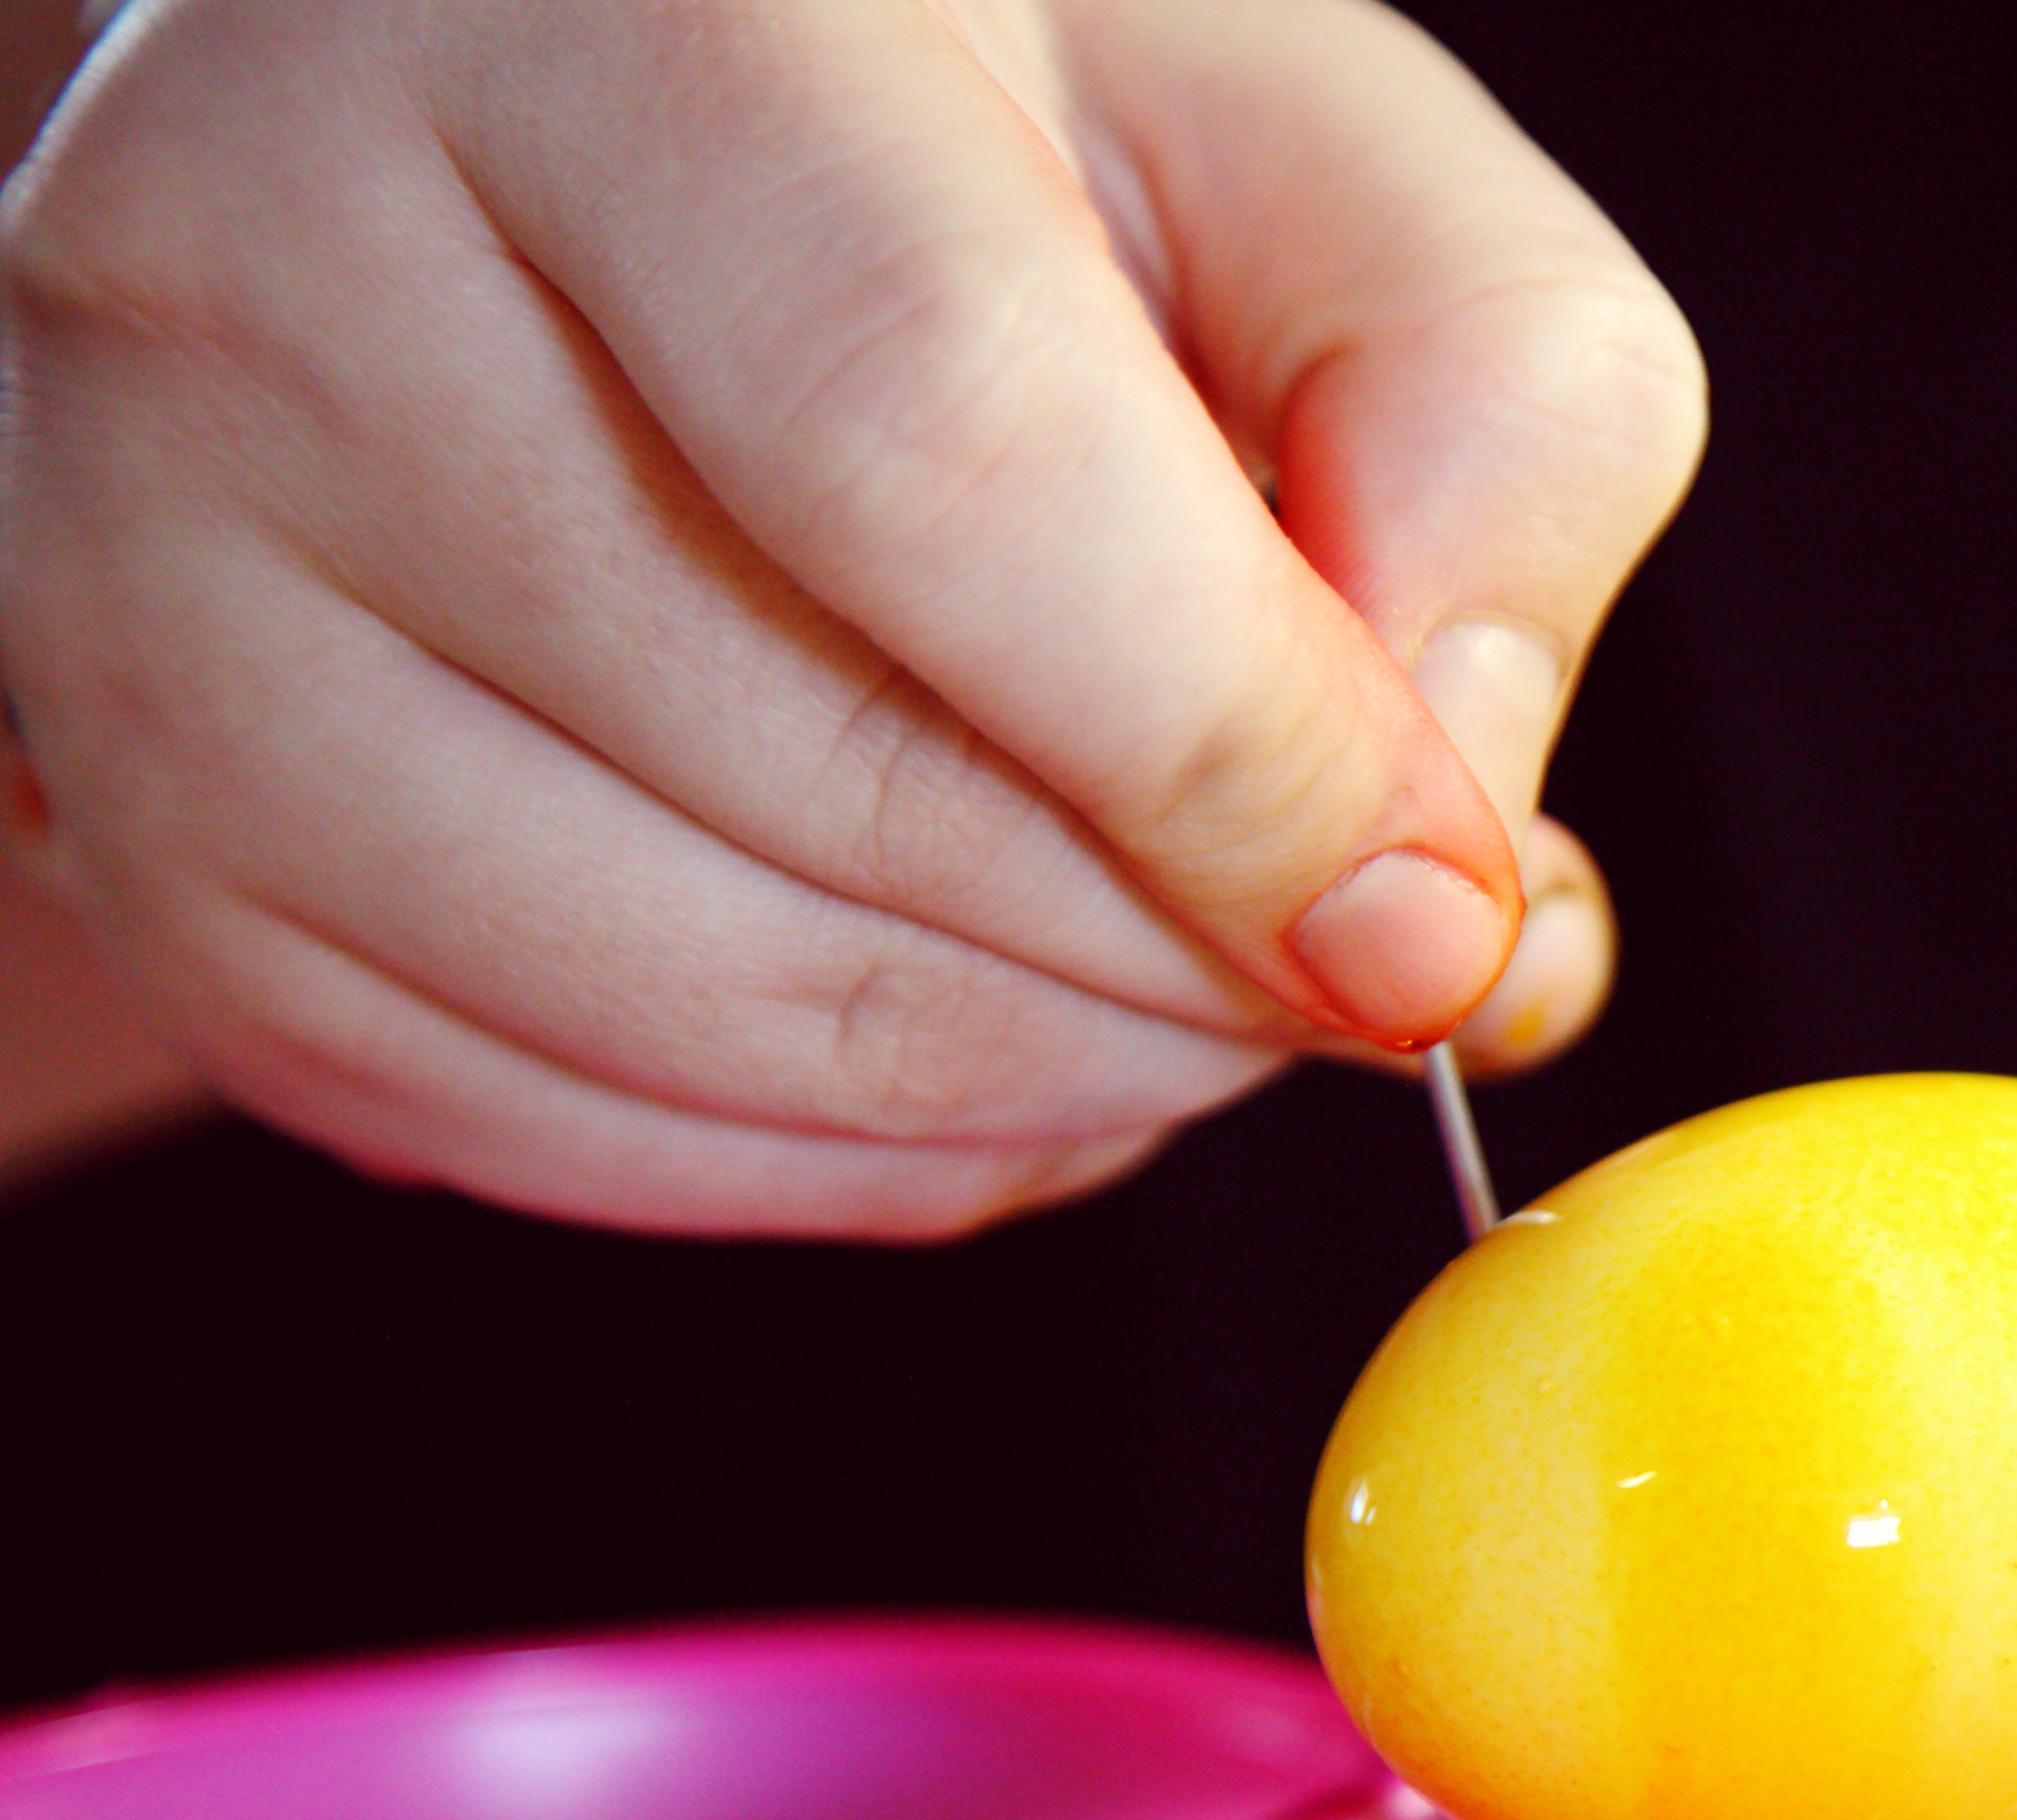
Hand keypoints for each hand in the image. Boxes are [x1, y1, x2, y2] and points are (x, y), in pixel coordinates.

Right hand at [0, 0, 1697, 1235]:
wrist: (571, 171)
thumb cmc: (971, 139)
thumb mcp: (1310, 155)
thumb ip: (1489, 445)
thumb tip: (1454, 875)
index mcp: (618, 22)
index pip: (939, 454)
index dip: (1242, 756)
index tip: (1439, 924)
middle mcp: (285, 281)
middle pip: (853, 793)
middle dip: (1199, 957)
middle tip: (1347, 924)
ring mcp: (165, 603)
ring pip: (742, 1023)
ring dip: (1075, 1074)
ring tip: (1182, 945)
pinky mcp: (174, 867)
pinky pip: (615, 1149)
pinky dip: (888, 1145)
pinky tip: (985, 992)